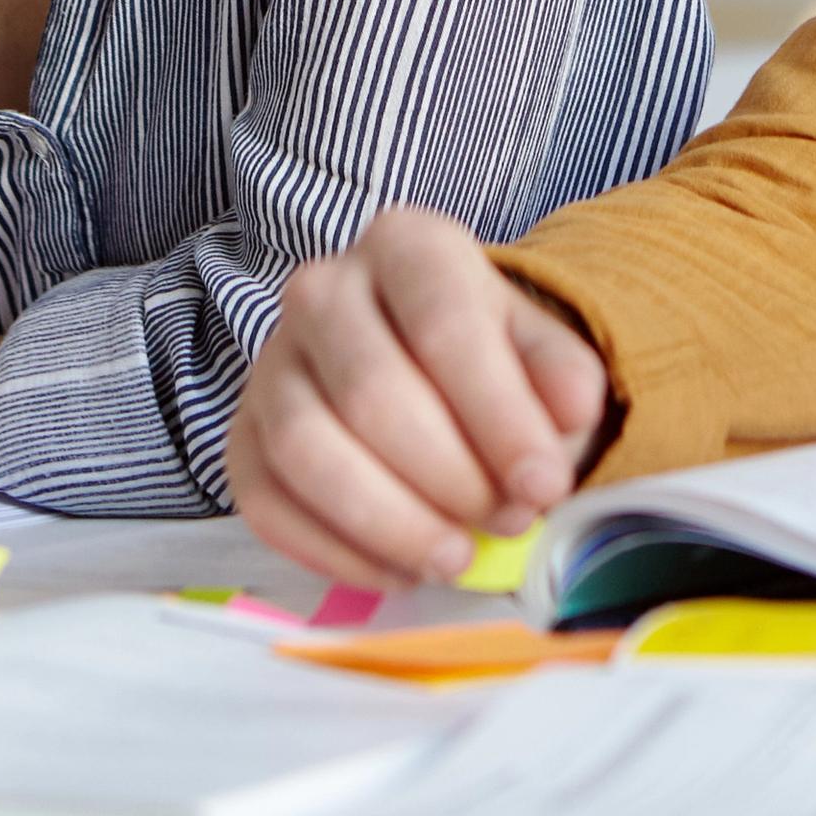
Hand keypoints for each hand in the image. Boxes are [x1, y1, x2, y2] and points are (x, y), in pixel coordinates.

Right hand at [227, 205, 608, 589]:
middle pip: (372, 394)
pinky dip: (337, 552)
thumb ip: (562, 375)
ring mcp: (271, 363)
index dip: (498, 416)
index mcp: (406, 246)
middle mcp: (322, 289)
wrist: (424, 364)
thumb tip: (573, 410)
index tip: (545, 484)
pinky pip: (267, 502)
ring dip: (390, 522)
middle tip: (507, 520)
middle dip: (450, 477)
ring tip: (455, 556)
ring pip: (307, 451)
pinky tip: (401, 569)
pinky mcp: (242, 435)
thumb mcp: (539, 348)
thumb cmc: (485, 357)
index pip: (444, 326)